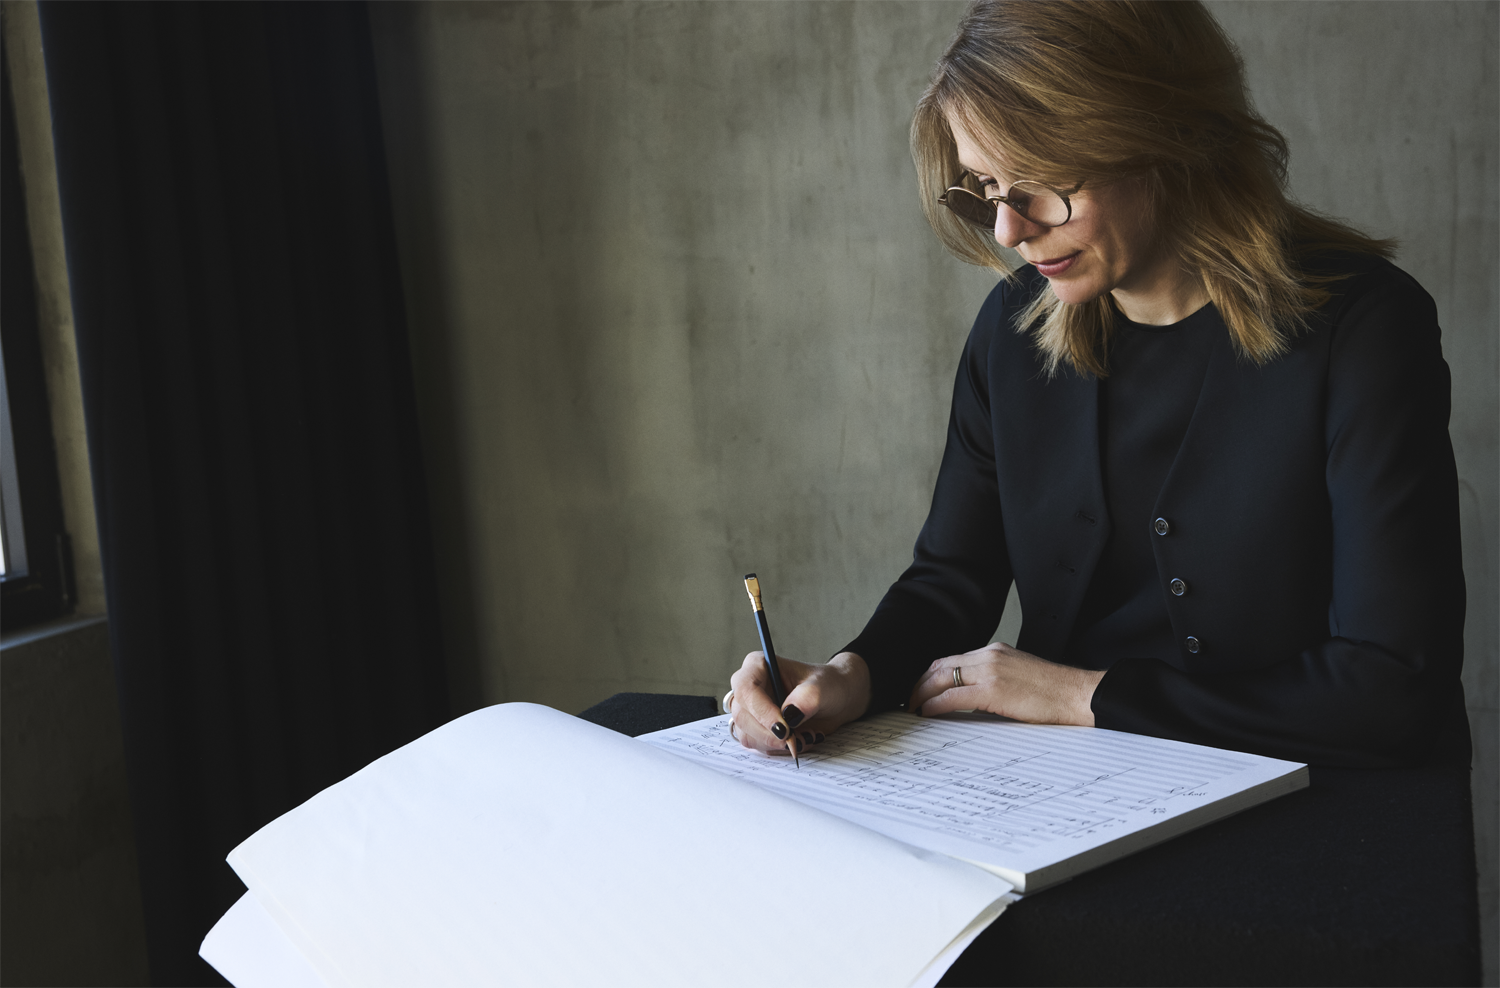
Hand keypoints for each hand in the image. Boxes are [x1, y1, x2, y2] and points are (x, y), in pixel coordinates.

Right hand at [727, 651, 870, 755]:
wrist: (834, 700)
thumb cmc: (827, 685)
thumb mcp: (822, 686)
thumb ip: (807, 698)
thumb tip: (789, 715)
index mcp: (758, 666)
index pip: (746, 690)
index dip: (761, 711)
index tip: (784, 728)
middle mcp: (748, 688)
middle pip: (742, 716)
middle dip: (769, 734)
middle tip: (795, 739)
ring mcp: (749, 710)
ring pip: (747, 735)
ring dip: (776, 743)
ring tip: (804, 736)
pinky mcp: (755, 729)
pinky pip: (757, 746)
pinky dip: (779, 749)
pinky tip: (799, 739)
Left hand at [906, 642, 1102, 725]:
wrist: (1078, 694)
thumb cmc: (1054, 693)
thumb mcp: (1020, 676)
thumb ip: (996, 679)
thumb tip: (973, 697)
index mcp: (995, 651)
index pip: (952, 660)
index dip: (931, 675)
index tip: (921, 689)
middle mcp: (989, 656)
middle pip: (940, 666)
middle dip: (919, 683)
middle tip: (908, 700)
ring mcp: (990, 671)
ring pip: (941, 679)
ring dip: (921, 694)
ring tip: (912, 709)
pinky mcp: (993, 690)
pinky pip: (953, 696)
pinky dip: (935, 705)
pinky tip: (927, 714)